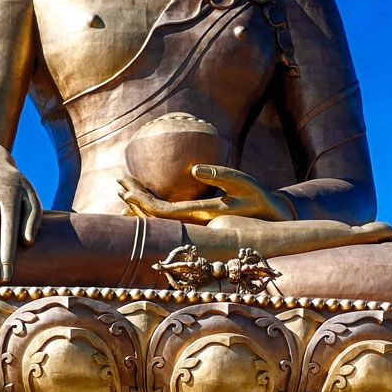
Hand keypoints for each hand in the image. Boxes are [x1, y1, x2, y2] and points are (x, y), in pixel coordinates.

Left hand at [118, 164, 295, 224]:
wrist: (272, 218)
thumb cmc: (258, 197)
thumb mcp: (243, 182)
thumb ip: (220, 175)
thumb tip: (193, 168)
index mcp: (200, 214)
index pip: (162, 212)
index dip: (142, 200)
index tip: (127, 186)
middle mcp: (194, 223)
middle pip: (155, 217)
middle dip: (135, 199)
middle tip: (119, 180)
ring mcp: (195, 223)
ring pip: (160, 220)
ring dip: (141, 205)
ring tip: (124, 190)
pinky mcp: (198, 219)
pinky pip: (168, 219)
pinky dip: (152, 211)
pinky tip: (142, 204)